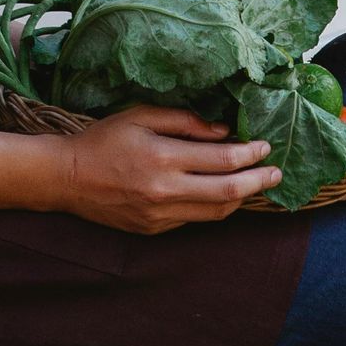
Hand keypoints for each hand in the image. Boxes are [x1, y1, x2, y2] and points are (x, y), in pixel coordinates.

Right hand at [60, 107, 283, 230]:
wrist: (68, 178)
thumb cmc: (104, 140)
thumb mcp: (142, 116)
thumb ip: (185, 121)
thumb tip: (223, 131)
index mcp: (163, 158)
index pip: (222, 160)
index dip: (250, 154)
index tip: (266, 147)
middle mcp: (165, 191)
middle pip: (228, 191)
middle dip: (258, 181)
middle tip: (277, 173)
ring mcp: (160, 215)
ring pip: (216, 212)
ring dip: (241, 198)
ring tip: (256, 184)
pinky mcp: (154, 229)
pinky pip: (195, 219)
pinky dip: (215, 207)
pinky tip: (224, 194)